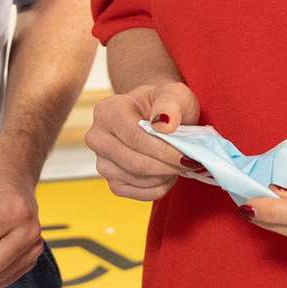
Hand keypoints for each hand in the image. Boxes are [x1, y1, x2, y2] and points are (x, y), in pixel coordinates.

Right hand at [83, 81, 200, 200]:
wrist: (160, 118)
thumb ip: (170, 103)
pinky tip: (168, 174)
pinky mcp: (112, 181)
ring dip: (164, 176)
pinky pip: (136, 193)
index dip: (163, 150)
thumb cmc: (166, 104)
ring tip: (179, 163)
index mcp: (107, 110)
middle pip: (134, 163)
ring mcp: (102, 162)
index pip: (134, 137)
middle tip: (190, 163)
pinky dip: (158, 187)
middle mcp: (97, 137)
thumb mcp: (174, 94)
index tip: (188, 156)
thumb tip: (163, 123)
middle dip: (166, 166)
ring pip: (136, 179)